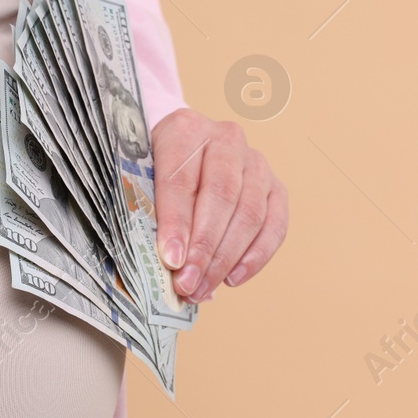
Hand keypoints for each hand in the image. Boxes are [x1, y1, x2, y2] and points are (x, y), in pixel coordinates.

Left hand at [152, 108, 288, 301]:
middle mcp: (226, 140)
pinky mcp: (276, 186)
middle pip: (221, 196)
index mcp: (185, 130)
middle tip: (187, 283)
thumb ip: (148, 213)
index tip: (171, 260)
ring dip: (226, 258)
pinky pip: (275, 225)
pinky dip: (256, 256)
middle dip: (203, 247)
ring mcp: (256, 162)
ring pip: (250, 213)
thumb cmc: (158, 168)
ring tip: (204, 287)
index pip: (181, 179)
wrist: (184, 146)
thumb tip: (166, 266)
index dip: (177, 223)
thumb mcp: (141, 179)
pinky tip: (232, 278)